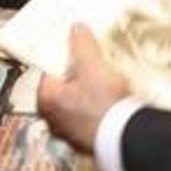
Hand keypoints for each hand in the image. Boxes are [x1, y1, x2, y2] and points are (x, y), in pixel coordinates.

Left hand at [37, 25, 130, 153]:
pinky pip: (92, 117)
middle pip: (65, 87)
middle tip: (95, 65)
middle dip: (80, 75)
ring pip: (79, 103)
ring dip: (92, 92)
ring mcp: (70, 133)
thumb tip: (77, 30)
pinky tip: (115, 101)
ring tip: (109, 82)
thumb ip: (82, 44)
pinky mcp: (88, 141)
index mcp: (46, 100)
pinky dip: (101, 108)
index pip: (49, 70)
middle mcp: (54, 119)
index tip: (77, 51)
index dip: (65, 57)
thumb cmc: (102, 106)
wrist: (124, 139)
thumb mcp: (91, 65)